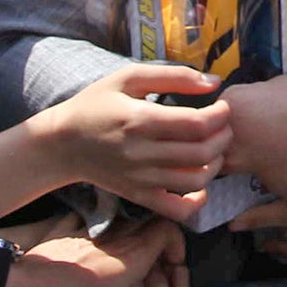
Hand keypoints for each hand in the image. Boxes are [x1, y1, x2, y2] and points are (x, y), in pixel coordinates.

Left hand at [3, 218, 187, 286]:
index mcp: (130, 258)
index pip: (168, 231)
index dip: (177, 248)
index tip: (172, 270)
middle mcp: (114, 240)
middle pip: (151, 234)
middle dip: (159, 263)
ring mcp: (89, 235)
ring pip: (125, 234)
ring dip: (132, 258)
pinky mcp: (66, 235)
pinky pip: (97, 232)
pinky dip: (105, 248)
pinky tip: (96, 273)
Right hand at [36, 64, 232, 220]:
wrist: (62, 143)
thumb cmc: (97, 104)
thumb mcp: (129, 78)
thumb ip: (174, 76)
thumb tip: (214, 82)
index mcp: (141, 120)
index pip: (197, 125)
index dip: (221, 116)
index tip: (223, 107)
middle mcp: (142, 153)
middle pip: (202, 153)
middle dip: (223, 138)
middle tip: (223, 126)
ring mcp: (140, 179)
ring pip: (195, 181)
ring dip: (215, 165)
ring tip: (213, 149)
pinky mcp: (138, 196)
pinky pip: (177, 210)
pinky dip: (197, 200)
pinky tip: (200, 183)